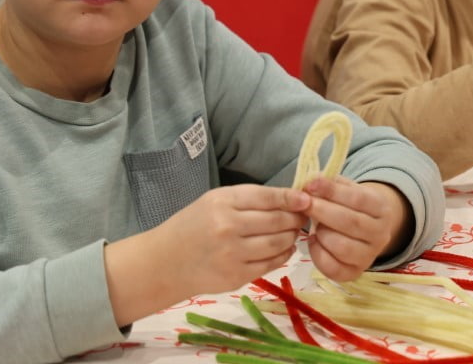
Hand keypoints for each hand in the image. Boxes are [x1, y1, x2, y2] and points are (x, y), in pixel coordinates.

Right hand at [154, 184, 309, 296]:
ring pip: (278, 242)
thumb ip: (247, 199)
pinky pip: (271, 263)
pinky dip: (283, 255)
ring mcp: (233, 254)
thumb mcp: (214, 201)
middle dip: (295, 218)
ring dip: (291, 236)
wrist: (166, 261)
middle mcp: (228, 227)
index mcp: (222, 202)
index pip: (267, 197)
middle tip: (302, 216)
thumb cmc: (192, 225)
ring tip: (293, 232)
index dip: (291, 198)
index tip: (306, 199)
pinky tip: (284, 248)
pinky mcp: (237, 276)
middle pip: (277, 220)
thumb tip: (288, 199)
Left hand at [299, 178, 409, 281]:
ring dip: (321, 234)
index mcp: (381, 208)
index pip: (357, 198)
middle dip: (322, 211)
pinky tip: (314, 240)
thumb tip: (311, 180)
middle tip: (303, 204)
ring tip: (314, 225)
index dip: (332, 191)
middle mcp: (381, 234)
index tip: (310, 185)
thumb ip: (331, 183)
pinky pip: (333, 268)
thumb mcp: (347, 189)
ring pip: (342, 246)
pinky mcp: (355, 273)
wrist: (366, 230)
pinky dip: (317, 253)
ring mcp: (370, 256)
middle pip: (350, 222)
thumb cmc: (351, 205)